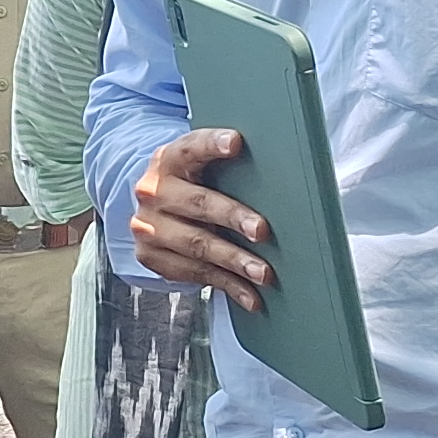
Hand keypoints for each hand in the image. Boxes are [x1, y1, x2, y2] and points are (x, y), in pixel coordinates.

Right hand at [127, 129, 272, 313]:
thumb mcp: (201, 168)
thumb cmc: (195, 186)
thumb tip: (289, 171)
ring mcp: (148, 227)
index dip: (213, 144)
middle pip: (197, 203)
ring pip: (196, 245)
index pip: (191, 147)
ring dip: (234, 261)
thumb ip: (228, 167)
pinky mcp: (151, 256)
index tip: (237, 142)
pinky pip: (195, 273)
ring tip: (264, 273)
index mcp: (169, 160)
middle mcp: (152, 191)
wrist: (155, 210)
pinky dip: (227, 285)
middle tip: (261, 230)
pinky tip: (251, 295)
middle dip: (232, 217)